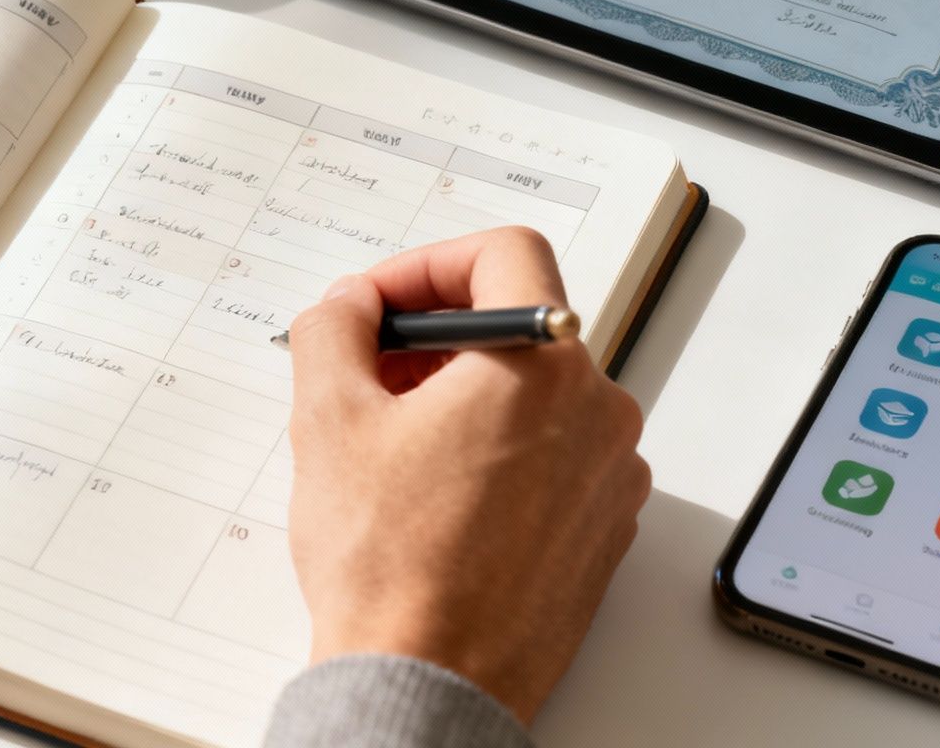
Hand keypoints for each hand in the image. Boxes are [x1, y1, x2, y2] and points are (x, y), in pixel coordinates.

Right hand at [284, 227, 649, 721]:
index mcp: (543, 366)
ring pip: (534, 394)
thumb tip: (349, 306)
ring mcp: (610, 475)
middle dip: (433, 339)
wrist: (429, 683)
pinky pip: (553, 454)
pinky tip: (432, 492)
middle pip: (517, 327)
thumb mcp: (328, 419)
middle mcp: (598, 412)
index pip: (503, 254)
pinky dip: (495, 449)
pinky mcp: (603, 529)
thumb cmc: (391, 566)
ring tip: (391, 442)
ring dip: (461, 395)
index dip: (427, 265)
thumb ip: (335, 331)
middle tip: (366, 372)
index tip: (380, 303)